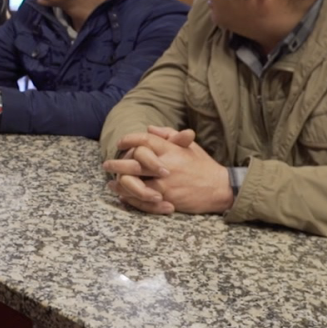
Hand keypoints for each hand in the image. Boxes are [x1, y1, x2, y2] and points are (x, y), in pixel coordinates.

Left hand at [103, 128, 231, 215]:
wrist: (219, 188)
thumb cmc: (203, 166)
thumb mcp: (189, 146)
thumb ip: (169, 135)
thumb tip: (149, 128)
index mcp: (171, 149)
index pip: (145, 140)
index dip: (130, 139)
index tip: (121, 143)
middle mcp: (166, 165)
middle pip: (133, 163)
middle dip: (117, 164)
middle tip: (106, 164)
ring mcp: (165, 183)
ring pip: (134, 183)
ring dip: (119, 183)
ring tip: (111, 183)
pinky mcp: (166, 198)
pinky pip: (142, 198)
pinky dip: (129, 197)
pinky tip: (122, 195)